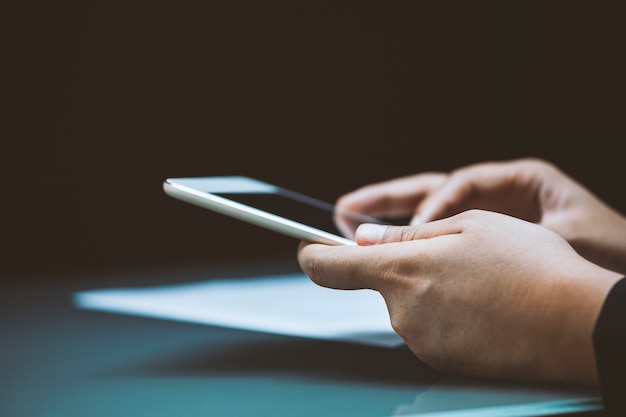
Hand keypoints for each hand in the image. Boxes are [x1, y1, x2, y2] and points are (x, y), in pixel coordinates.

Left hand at [299, 210, 621, 384]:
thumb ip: (407, 233)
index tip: (306, 246)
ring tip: (476, 283)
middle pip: (379, 284)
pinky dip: (445, 316)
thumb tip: (365, 237)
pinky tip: (482, 307)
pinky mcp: (441, 360)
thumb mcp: (468, 225)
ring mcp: (421, 339)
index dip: (311, 254)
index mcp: (401, 268)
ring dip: (429, 291)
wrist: (577, 323)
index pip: (328, 267)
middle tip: (449, 257)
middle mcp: (402, 309)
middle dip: (403, 268)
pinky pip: (428, 329)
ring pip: (408, 305)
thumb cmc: (529, 266)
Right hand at [336, 158, 625, 273]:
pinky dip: (413, 243)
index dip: (429, 204)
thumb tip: (461, 246)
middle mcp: (496, 196)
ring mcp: (488, 219)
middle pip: (430, 190)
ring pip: (428, 211)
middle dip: (387, 198)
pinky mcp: (484, 242)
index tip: (407, 226)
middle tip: (346, 207)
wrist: (623, 267)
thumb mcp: (564, 233)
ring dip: (389, 215)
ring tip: (349, 220)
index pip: (458, 185)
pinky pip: (440, 239)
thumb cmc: (607, 247)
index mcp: (518, 181)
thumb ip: (511, 236)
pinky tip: (387, 252)